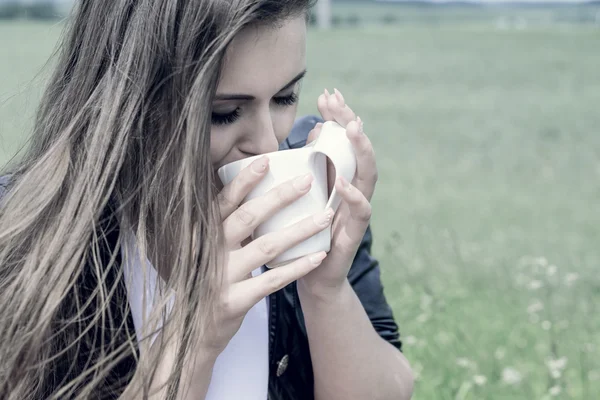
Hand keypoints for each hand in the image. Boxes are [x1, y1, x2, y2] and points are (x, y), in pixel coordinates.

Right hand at [199, 157, 333, 354]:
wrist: (193, 331)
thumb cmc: (208, 281)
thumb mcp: (207, 251)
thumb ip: (224, 227)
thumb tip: (253, 193)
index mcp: (203, 235)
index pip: (224, 202)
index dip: (244, 181)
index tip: (267, 160)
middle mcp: (210, 252)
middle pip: (248, 218)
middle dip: (279, 197)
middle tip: (307, 181)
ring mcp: (221, 277)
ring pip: (266, 247)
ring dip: (298, 230)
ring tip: (324, 217)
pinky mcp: (235, 301)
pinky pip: (272, 281)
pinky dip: (297, 267)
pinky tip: (318, 256)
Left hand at [298, 88, 377, 298]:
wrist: (310, 277)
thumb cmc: (306, 233)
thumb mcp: (305, 193)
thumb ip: (312, 164)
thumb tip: (317, 128)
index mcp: (342, 179)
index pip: (344, 142)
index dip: (339, 117)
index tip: (327, 94)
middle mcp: (353, 191)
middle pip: (360, 151)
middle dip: (350, 123)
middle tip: (338, 101)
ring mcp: (356, 211)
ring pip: (368, 176)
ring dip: (362, 150)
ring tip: (352, 128)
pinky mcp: (354, 234)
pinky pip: (361, 212)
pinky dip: (354, 196)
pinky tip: (344, 182)